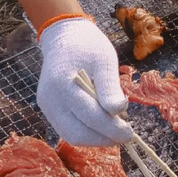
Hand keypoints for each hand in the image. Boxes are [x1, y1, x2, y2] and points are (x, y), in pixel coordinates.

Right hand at [37, 18, 133, 146]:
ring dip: (96, 139)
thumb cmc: (88, 46)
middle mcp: (50, 99)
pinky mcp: (48, 110)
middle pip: (77, 133)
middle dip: (104, 138)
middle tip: (125, 135)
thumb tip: (118, 112)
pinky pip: (67, 129)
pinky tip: (102, 126)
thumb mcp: (104, 60)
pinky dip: (87, 132)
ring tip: (115, 130)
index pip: (89, 116)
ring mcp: (47, 106)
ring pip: (71, 136)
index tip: (130, 133)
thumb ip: (109, 87)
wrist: (64, 37)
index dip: (111, 128)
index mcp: (63, 84)